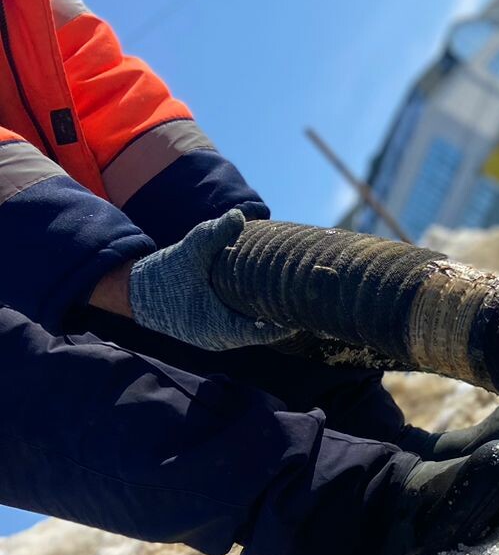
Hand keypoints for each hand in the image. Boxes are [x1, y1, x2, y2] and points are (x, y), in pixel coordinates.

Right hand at [128, 209, 288, 351]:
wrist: (135, 292)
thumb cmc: (164, 273)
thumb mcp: (190, 251)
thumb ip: (215, 234)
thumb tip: (239, 215)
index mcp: (215, 325)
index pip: (262, 332)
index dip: (285, 320)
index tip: (304, 304)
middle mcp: (218, 339)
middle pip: (261, 333)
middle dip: (281, 316)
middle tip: (306, 296)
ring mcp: (215, 339)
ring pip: (252, 332)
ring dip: (269, 316)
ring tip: (294, 297)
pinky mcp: (212, 333)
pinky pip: (241, 329)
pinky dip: (255, 317)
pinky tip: (270, 299)